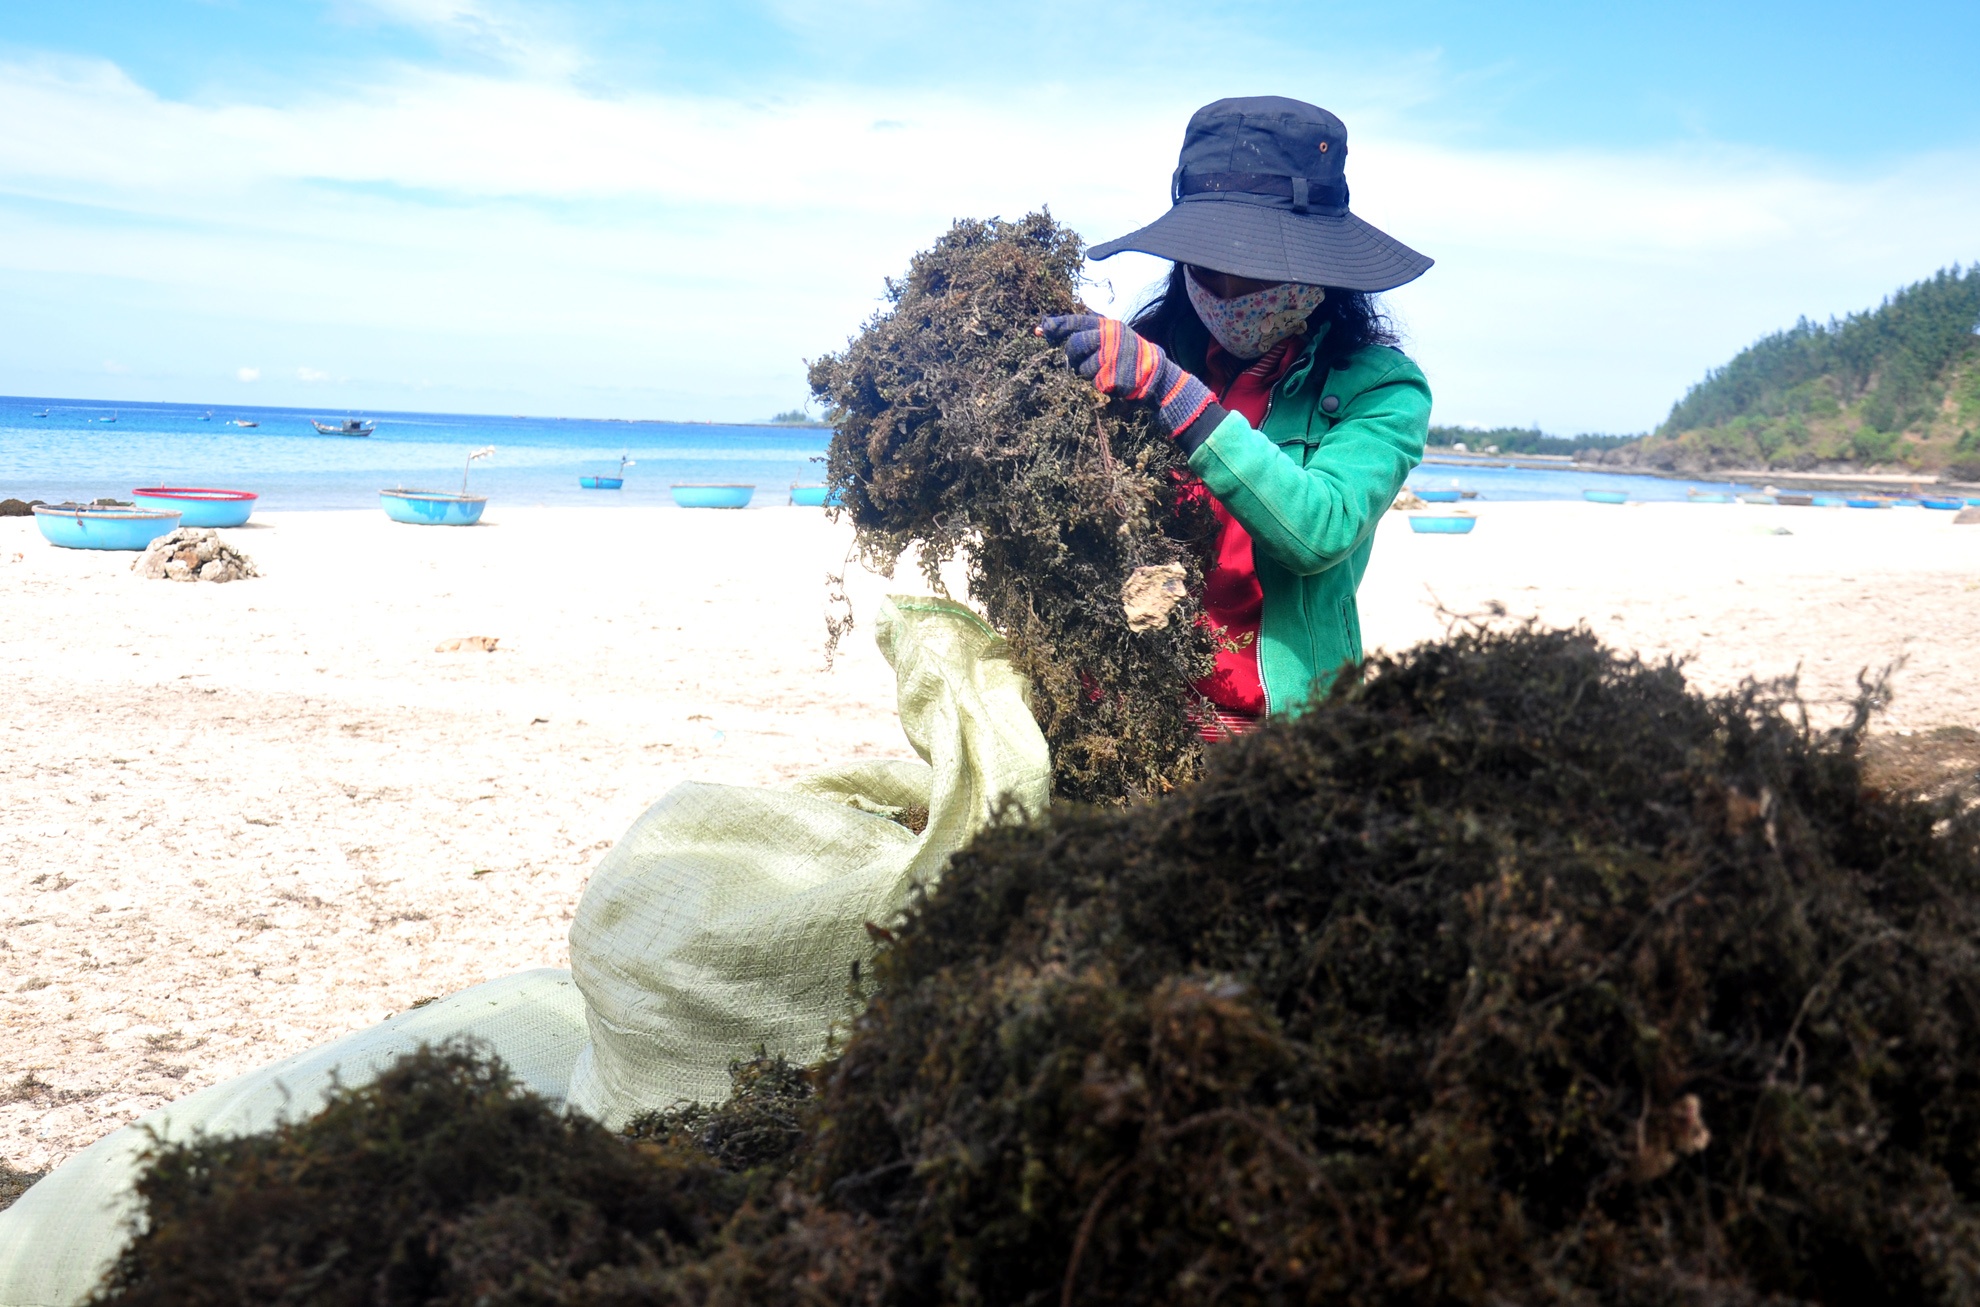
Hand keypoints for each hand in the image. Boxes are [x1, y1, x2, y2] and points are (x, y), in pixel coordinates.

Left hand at [1036, 314, 1213, 438]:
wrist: (1156, 375)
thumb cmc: (1129, 355)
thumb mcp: (1114, 336)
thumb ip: (1088, 331)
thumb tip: (1048, 326)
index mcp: (1108, 326)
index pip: (1076, 322)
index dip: (1056, 326)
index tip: (1040, 329)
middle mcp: (1109, 338)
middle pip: (1073, 346)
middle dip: (1074, 356)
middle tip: (1083, 360)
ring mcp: (1111, 357)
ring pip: (1081, 368)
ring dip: (1088, 373)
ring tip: (1107, 370)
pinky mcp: (1111, 376)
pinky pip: (1094, 382)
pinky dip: (1100, 384)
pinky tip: (1114, 380)